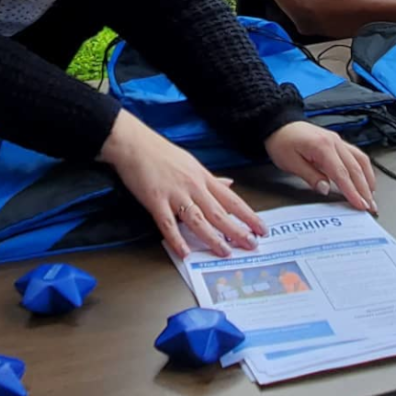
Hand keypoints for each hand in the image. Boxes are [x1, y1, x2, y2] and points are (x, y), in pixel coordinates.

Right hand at [99, 111, 264, 258]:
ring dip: (213, 237)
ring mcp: (174, 194)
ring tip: (225, 251)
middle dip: (237, 230)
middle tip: (252, 245)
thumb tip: (230, 184)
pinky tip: (185, 252)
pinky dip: (176, 239)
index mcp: (202, 178)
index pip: (231, 200)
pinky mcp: (155, 200)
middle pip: (219, 212)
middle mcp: (193, 186)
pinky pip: (167, 223)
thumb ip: (211, 179)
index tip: (262, 229)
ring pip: (197, 219)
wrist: (134, 143)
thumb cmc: (161, 152)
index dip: (248, 216)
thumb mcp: (192, 163)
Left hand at [264, 121, 376, 212]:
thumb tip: (325, 189)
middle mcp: (334, 142)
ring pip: (360, 160)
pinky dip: (364, 168)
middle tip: (371, 206)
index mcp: (322, 146)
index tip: (360, 205)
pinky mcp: (337, 142)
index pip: (342, 173)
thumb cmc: (281, 141)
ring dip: (368, 179)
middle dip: (365, 189)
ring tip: (371, 196)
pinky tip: (366, 178)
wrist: (278, 124)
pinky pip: (356, 155)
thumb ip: (310, 176)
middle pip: (355, 168)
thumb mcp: (290, 162)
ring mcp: (337, 141)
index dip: (352, 191)